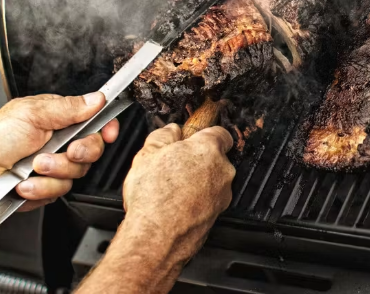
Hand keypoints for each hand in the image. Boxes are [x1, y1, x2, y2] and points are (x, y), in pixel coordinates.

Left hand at [0, 92, 119, 211]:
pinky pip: (59, 191)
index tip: (108, 133)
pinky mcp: (46, 188)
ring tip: (31, 166)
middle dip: (79, 152)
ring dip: (53, 171)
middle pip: (92, 150)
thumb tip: (96, 98)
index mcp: (59, 119)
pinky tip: (25, 183)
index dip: (106, 128)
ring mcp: (54, 166)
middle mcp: (59, 142)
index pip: (95, 121)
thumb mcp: (32, 114)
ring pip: (76, 173)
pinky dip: (40, 188)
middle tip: (65, 150)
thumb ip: (69, 108)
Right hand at [119, 124, 234, 264]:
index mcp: (208, 149)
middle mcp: (222, 171)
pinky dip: (195, 203)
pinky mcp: (216, 217)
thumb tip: (171, 131)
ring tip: (169, 190)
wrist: (156, 237)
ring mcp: (222, 196)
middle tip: (172, 166)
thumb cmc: (153, 196)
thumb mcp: (148, 152)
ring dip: (196, 183)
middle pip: (215, 159)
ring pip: (212, 182)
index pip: (220, 133)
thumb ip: (164, 135)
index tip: (190, 140)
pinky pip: (207, 202)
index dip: (203, 135)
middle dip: (196, 161)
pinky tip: (174, 206)